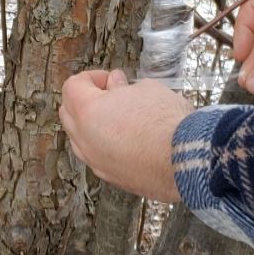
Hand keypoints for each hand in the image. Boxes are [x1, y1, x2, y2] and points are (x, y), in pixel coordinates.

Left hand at [59, 69, 192, 201]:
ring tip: (120, 118)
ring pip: (80, 138)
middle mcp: (84, 139)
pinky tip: (127, 139)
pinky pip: (97, 156)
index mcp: (88, 112)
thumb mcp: (147, 90)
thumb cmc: (167, 124)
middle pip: (68, 112)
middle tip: (112, 93)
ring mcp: (96, 162)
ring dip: (93, 124)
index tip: (111, 78)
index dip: (93, 77)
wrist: (185, 161)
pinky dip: (104, 145)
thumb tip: (118, 86)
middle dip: (86, 99)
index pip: (73, 86)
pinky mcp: (111, 177)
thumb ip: (124, 87)